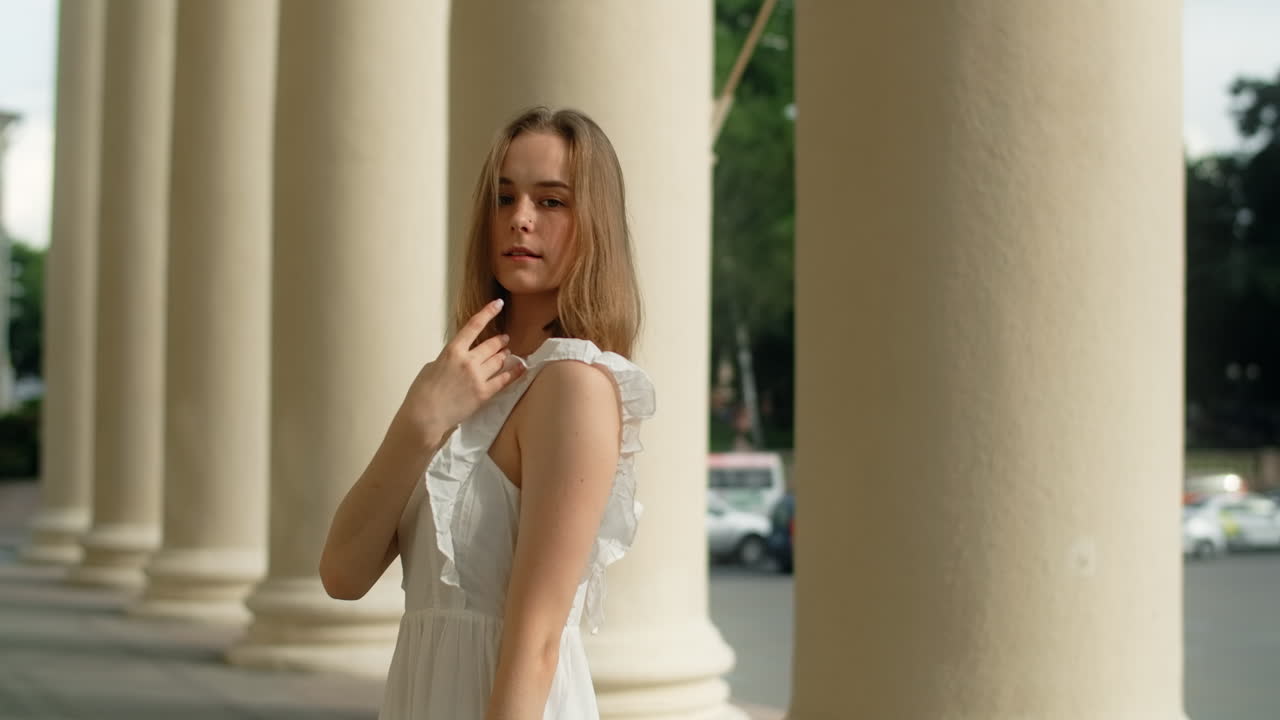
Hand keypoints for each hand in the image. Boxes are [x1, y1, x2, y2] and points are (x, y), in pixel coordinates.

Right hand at [395, 299, 525, 447]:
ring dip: (505, 356)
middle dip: (500, 341)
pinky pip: (505, 379)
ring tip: (508, 355)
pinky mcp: (484, 393)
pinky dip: (515, 372)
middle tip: (504, 340)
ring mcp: (477, 376)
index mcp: (452, 351)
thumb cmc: (422, 392)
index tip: (498, 304)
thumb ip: (448, 359)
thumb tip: (457, 359)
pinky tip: (522, 367)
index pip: (473, 326)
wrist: (425, 415)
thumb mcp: (431, 367)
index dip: (488, 312)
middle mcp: (468, 360)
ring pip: (499, 361)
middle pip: (491, 345)